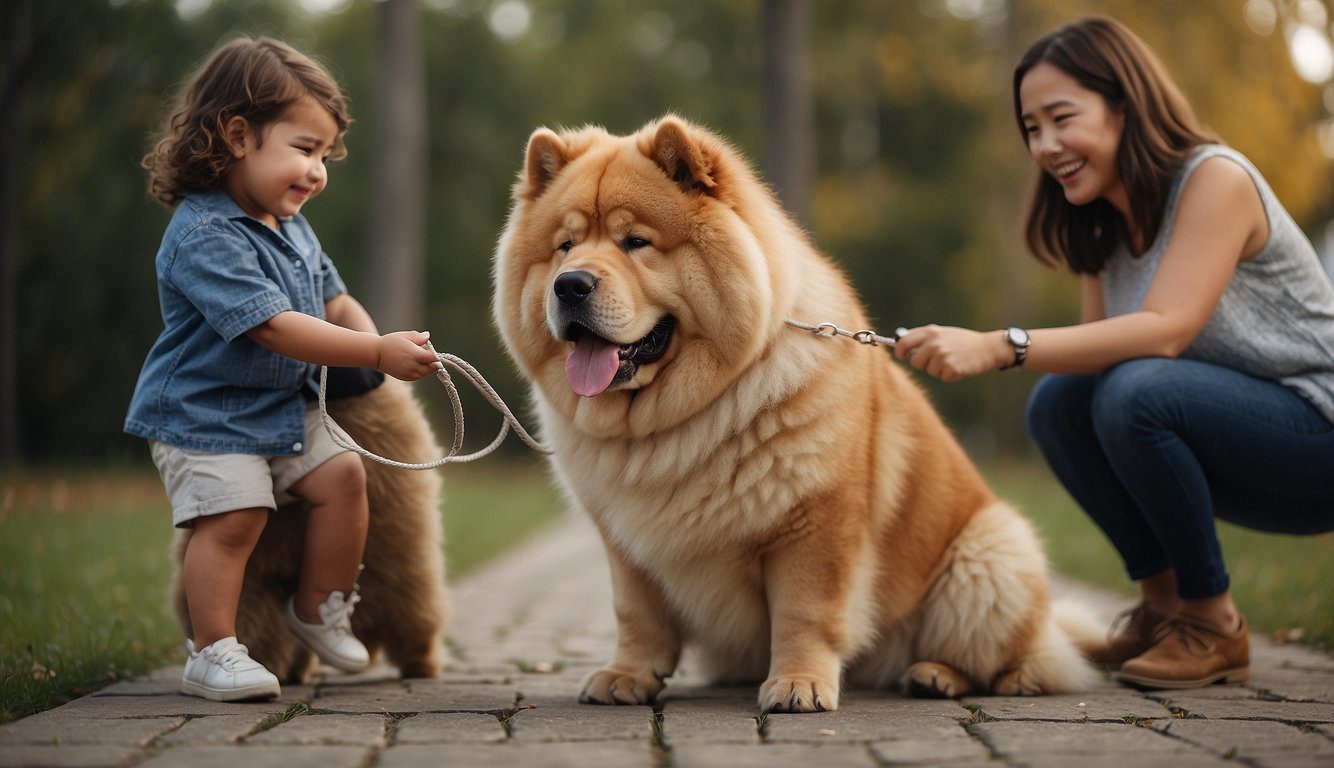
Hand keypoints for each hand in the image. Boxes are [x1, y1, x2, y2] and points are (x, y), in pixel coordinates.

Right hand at [374, 331, 442, 380]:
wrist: (376, 354)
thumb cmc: (390, 342)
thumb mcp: (405, 336)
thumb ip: (419, 337)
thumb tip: (428, 336)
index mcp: (414, 354)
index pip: (434, 358)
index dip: (436, 354)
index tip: (432, 350)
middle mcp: (413, 366)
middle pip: (432, 367)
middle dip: (432, 361)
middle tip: (425, 354)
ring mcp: (410, 374)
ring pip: (426, 373)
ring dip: (427, 366)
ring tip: (417, 358)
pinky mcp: (406, 378)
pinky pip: (419, 376)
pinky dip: (420, 370)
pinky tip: (413, 363)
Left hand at [893, 325, 1008, 381]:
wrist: (988, 348)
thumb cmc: (964, 342)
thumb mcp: (944, 333)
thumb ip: (925, 338)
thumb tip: (902, 346)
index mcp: (932, 332)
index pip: (905, 341)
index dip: (899, 350)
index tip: (900, 355)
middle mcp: (935, 343)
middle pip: (915, 362)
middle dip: (923, 364)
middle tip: (938, 360)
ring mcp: (942, 356)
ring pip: (929, 371)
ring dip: (939, 370)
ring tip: (953, 360)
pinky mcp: (951, 369)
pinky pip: (943, 378)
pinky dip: (950, 375)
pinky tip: (960, 366)